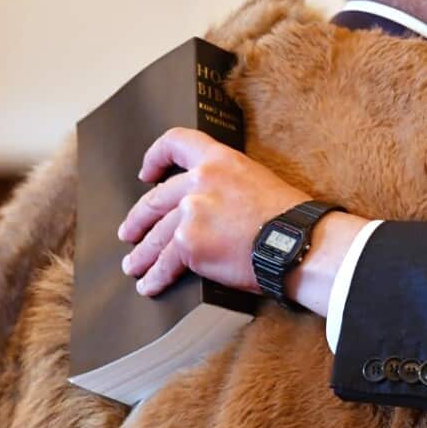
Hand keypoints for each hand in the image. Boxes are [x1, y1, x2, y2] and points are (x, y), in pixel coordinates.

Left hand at [118, 127, 313, 296]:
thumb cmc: (288, 216)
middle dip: (138, 220)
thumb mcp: (257, 180)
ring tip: (134, 266)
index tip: (146, 174)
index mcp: (219, 160)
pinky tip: (151, 284)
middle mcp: (199, 182)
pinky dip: (156, 277)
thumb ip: (226, 184)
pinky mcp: (189, 244)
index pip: (176, 143)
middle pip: (155, 200)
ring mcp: (190, 213)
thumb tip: (212, 203)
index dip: (155, 156)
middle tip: (130, 232)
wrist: (296, 243)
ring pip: (155, 235)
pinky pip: (165, 263)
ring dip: (142, 253)